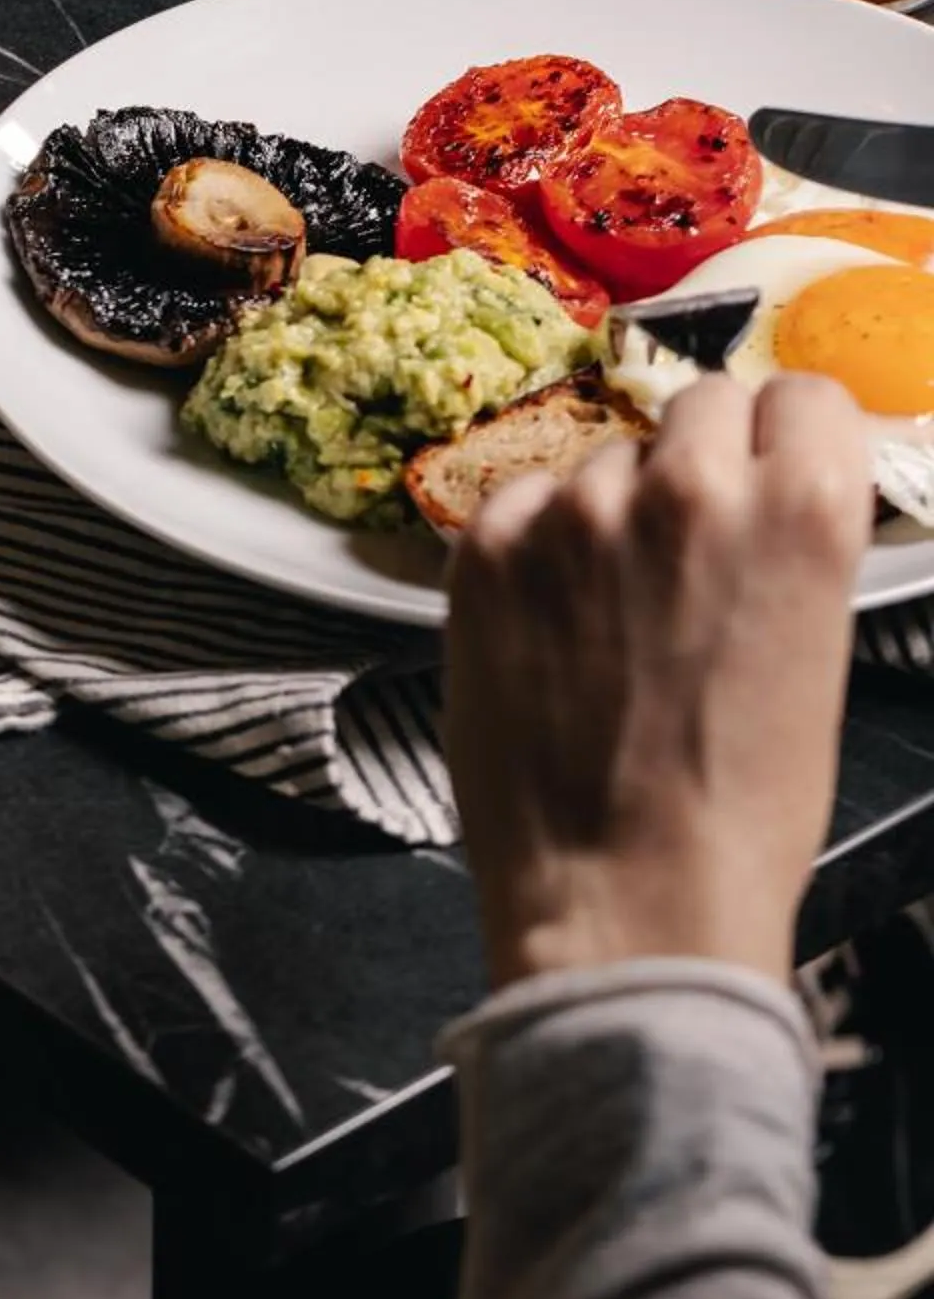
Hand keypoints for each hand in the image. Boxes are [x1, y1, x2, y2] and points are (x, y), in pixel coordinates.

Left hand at [444, 371, 870, 989]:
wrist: (624, 903)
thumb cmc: (741, 811)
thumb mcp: (811, 657)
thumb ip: (786, 548)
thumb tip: (766, 490)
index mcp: (799, 513)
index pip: (803, 396)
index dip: (790, 435)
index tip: (775, 464)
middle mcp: (689, 486)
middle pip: (703, 403)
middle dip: (705, 457)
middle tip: (692, 538)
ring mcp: (576, 509)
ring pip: (608, 460)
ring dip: (616, 510)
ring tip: (614, 616)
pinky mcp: (488, 542)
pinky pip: (524, 502)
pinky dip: (538, 547)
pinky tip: (552, 628)